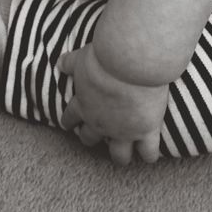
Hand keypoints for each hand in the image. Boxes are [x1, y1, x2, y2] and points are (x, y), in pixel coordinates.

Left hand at [59, 44, 168, 165]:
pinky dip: (149, 155)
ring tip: (125, 154)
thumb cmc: (105, 56)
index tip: (73, 124)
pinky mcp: (146, 130)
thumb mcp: (83, 57)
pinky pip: (148, 153)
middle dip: (92, 138)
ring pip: (119, 155)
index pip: (71, 118)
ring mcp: (124, 130)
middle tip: (99, 136)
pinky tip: (151, 154)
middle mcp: (100, 123)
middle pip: (90, 140)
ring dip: (120, 155)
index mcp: (83, 104)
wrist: (130, 62)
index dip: (70, 121)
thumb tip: (60, 63)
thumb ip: (71, 63)